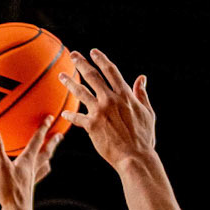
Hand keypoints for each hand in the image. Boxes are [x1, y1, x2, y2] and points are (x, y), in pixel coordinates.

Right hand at [0, 115, 66, 209]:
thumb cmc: (10, 191)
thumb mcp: (2, 168)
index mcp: (28, 161)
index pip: (37, 141)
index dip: (43, 128)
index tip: (51, 117)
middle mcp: (32, 169)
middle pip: (46, 152)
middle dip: (52, 142)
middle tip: (60, 134)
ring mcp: (31, 179)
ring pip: (42, 165)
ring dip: (46, 157)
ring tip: (49, 154)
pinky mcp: (27, 188)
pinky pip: (34, 175)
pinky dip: (35, 170)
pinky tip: (30, 172)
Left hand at [64, 50, 156, 171]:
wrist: (135, 158)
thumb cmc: (144, 138)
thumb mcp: (147, 113)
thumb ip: (142, 94)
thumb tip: (142, 78)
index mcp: (125, 95)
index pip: (110, 71)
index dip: (101, 59)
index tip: (93, 52)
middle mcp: (110, 99)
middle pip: (92, 75)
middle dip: (81, 63)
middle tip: (72, 55)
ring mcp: (100, 111)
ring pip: (81, 92)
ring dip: (70, 82)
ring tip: (62, 76)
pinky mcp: (92, 126)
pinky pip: (77, 118)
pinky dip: (70, 116)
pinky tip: (64, 114)